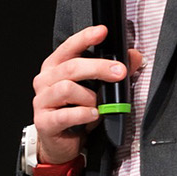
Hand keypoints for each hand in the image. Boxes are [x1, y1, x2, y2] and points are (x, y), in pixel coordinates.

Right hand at [31, 25, 142, 164]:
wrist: (61, 143)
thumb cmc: (76, 112)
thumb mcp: (95, 89)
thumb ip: (113, 71)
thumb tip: (134, 57)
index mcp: (55, 67)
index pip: (69, 47)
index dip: (85, 37)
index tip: (102, 32)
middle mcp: (45, 80)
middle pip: (71, 67)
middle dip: (98, 68)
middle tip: (120, 72)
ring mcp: (42, 101)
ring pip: (67, 89)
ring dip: (90, 97)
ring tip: (99, 106)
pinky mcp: (44, 121)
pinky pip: (66, 114)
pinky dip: (84, 114)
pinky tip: (93, 116)